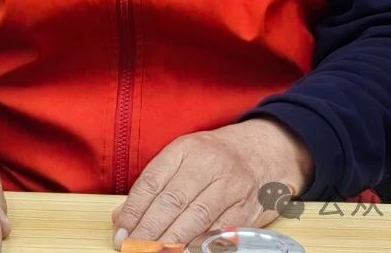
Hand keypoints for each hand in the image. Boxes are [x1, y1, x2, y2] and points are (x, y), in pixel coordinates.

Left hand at [111, 119, 313, 248]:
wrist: (268, 149)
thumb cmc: (218, 156)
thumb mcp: (185, 156)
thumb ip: (155, 183)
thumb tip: (123, 217)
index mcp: (186, 149)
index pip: (153, 182)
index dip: (134, 210)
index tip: (122, 232)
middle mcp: (209, 164)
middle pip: (172, 201)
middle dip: (149, 230)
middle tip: (133, 248)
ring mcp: (232, 186)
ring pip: (197, 217)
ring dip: (172, 241)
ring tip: (154, 252)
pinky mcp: (249, 207)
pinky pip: (222, 230)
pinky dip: (202, 244)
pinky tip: (186, 251)